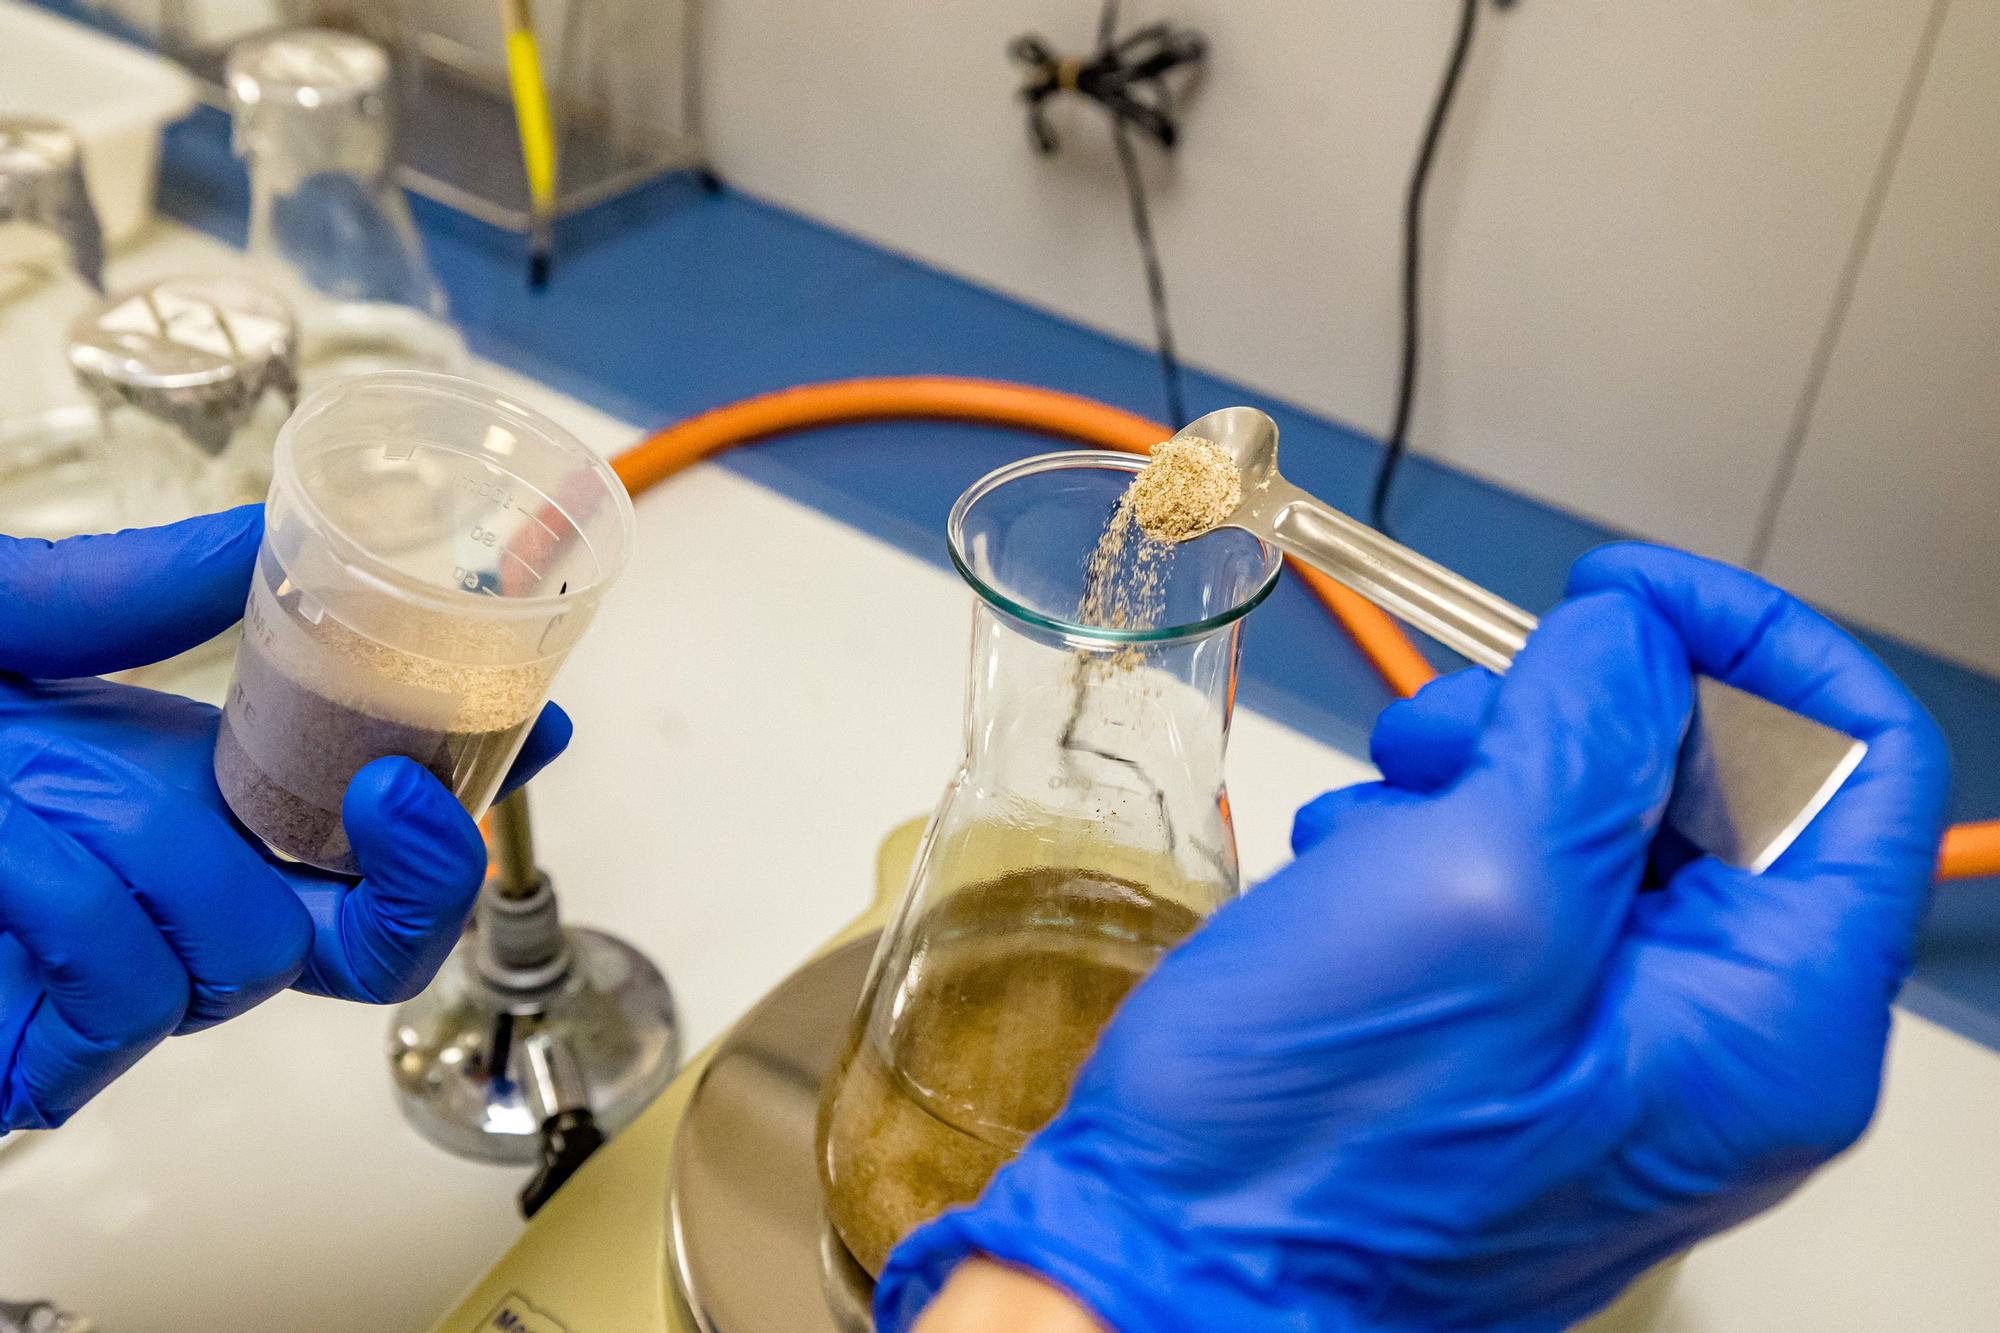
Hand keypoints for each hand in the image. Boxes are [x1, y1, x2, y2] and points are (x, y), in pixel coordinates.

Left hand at [0, 508, 569, 1131]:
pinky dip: (64, 906)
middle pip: (365, 933)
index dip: (471, 784)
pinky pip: (118, 994)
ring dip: (141, 853)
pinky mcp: (33, 1057)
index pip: (368, 823)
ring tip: (22, 782)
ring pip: (236, 955)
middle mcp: (165, 891)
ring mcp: (101, 981)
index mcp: (183, 789)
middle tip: (398, 792)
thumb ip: (137, 583)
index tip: (536, 718)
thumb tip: (278, 539)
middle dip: (409, 862)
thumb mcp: (1, 613)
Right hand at [877, 543, 1948, 1332]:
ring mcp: (1610, 1052)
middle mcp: (1710, 1044)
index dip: (1746, 643)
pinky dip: (1434, 843)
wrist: (1165, 1269)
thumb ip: (1591, 727)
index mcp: (1765, 1022)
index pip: (1859, 765)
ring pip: (1600, 824)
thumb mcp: (1476, 886)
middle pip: (1721, 786)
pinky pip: (1518, 890)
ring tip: (1371, 823)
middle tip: (1438, 738)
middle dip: (1573, 718)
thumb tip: (1637, 635)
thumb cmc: (1314, 1143)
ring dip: (1483, 779)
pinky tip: (1351, 877)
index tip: (1615, 597)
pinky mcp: (1515, 1049)